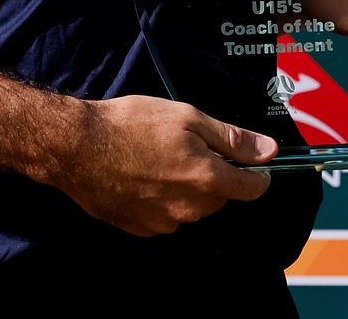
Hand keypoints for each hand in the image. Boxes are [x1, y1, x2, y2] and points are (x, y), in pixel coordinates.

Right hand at [46, 95, 274, 236]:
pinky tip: (142, 176)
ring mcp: (164, 223)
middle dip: (212, 175)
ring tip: (158, 158)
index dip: (257, 174)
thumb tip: (269, 151)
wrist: (78, 147)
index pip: (251, 188)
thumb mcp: (188, 118)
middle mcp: (190, 209)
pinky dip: (161, 199)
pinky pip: (165, 216)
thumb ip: (232, 139)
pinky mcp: (140, 229)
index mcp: (207, 180)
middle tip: (186, 146)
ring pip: (191, 207)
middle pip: (219, 196)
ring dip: (185, 187)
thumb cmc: (132, 125)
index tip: (252, 163)